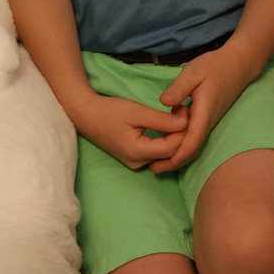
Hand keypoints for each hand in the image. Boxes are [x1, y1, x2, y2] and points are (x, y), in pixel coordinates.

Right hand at [71, 91, 185, 170]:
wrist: (86, 115)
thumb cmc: (109, 111)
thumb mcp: (136, 112)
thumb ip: (161, 120)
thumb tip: (185, 124)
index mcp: (138, 153)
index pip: (171, 147)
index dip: (183, 130)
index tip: (187, 110)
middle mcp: (138, 163)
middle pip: (169, 153)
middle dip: (181, 134)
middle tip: (185, 111)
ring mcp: (136, 163)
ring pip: (164, 154)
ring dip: (174, 136)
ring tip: (179, 116)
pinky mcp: (134, 158)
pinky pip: (156, 152)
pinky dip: (165, 140)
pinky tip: (168, 125)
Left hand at [153, 45, 264, 173]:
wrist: (238, 65)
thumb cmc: (214, 66)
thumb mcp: (193, 72)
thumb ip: (179, 88)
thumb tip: (164, 103)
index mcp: (203, 113)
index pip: (191, 141)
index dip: (177, 155)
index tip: (159, 163)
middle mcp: (208, 122)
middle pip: (192, 149)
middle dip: (174, 161)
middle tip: (152, 168)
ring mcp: (209, 121)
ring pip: (194, 145)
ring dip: (178, 155)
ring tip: (158, 161)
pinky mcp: (208, 118)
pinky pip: (195, 137)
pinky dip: (182, 145)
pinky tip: (170, 143)